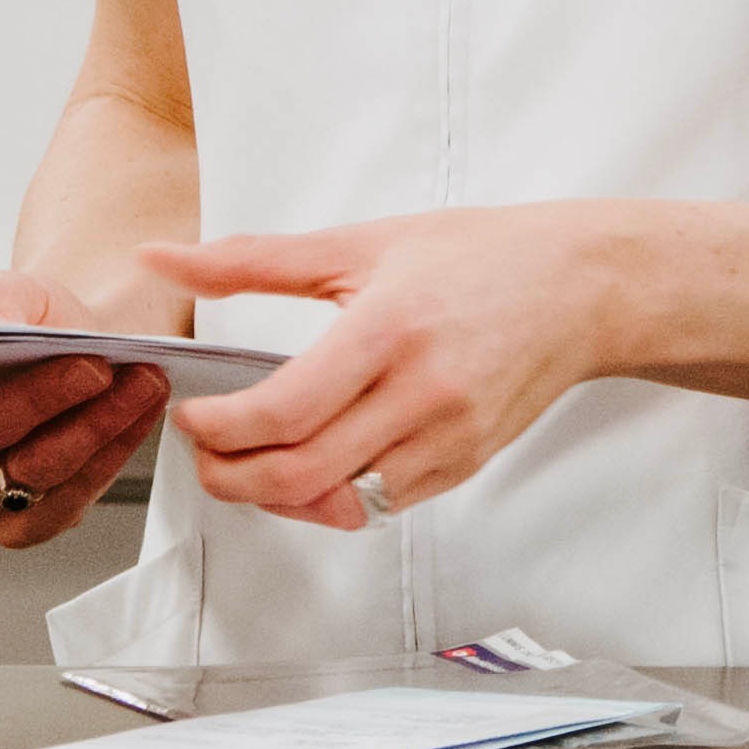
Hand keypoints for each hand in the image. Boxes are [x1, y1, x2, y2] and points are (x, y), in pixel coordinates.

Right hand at [0, 274, 168, 552]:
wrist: (74, 350)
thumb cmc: (24, 325)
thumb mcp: (8, 293)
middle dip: (41, 398)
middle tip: (94, 365)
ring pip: (31, 471)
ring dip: (94, 426)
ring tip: (139, 381)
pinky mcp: (19, 526)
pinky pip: (66, 500)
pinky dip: (111, 454)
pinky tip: (137, 413)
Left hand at [150, 209, 642, 532]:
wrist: (582, 288)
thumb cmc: (479, 256)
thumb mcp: (362, 242)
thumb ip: (254, 259)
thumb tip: (166, 257)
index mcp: (388, 330)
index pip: (284, 411)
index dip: (220, 430)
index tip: (192, 417)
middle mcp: (421, 395)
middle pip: (302, 474)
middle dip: (231, 479)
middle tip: (204, 456)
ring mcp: (447, 439)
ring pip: (340, 504)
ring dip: (278, 498)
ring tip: (249, 464)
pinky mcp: (464, 466)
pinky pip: (380, 506)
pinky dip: (330, 498)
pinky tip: (309, 467)